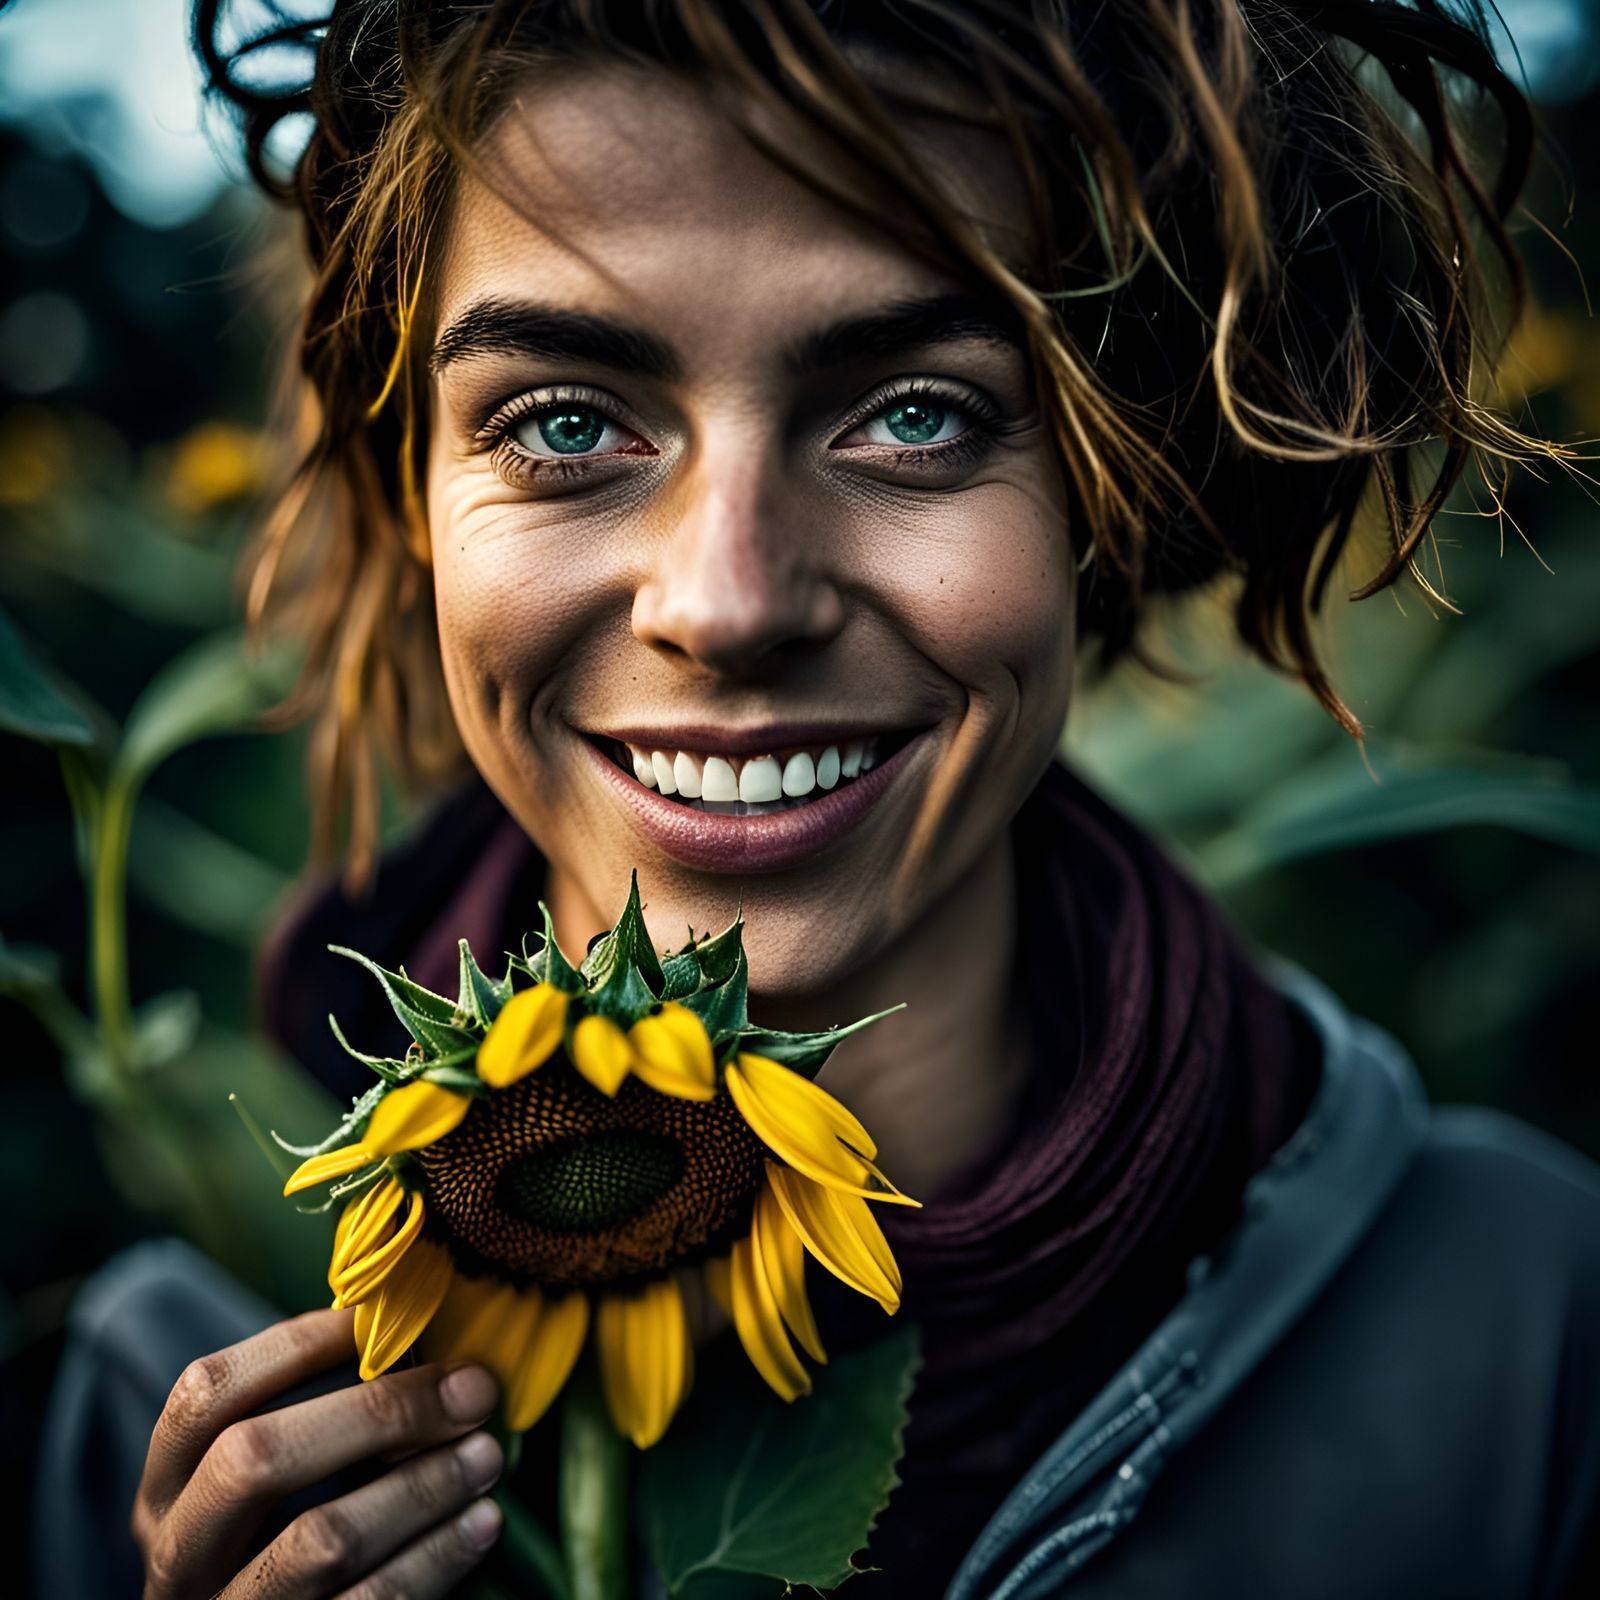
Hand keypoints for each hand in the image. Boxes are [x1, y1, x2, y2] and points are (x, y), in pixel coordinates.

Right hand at [132, 1306, 504, 1597]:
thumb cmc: (286, 1542)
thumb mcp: (271, 1481)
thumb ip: (318, 1414)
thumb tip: (415, 1333)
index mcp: (169, 1488)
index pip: (206, 1393)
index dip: (296, 1346)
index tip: (388, 1324)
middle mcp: (178, 1554)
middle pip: (254, 1459)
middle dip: (376, 1413)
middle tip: (472, 1390)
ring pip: (318, 1542)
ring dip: (420, 1486)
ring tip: (488, 1455)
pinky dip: (434, 1557)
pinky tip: (481, 1523)